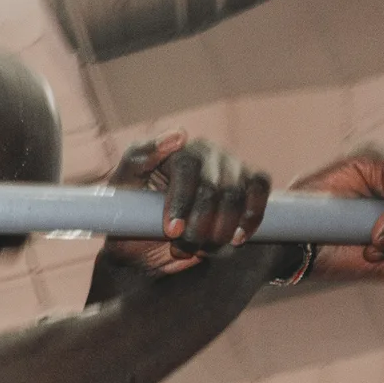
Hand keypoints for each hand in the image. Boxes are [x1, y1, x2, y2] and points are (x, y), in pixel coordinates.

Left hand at [101, 133, 271, 274]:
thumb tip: (179, 133)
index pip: (187, 167)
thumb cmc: (130, 209)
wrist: (145, 240)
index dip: (181, 202)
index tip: (171, 231)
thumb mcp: (123, 185)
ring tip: (202, 249)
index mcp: (174, 149)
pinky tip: (237, 237)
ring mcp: (230, 165)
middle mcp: (206, 152)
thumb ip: (139, 157)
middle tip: (181, 249)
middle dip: (199, 225)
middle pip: (213, 186)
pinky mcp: (248, 182)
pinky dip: (252, 216)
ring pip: (235, 194)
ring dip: (220, 229)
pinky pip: (260, 189)